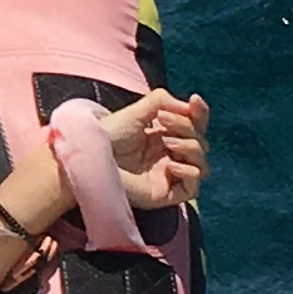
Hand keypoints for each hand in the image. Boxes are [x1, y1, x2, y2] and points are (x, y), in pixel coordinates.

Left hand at [103, 89, 208, 210]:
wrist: (91, 159)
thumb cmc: (107, 136)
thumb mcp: (136, 112)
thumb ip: (161, 101)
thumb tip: (188, 105)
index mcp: (165, 134)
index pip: (195, 124)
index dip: (199, 112)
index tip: (194, 100)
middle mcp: (170, 155)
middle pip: (200, 142)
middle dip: (186, 126)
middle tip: (162, 120)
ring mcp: (170, 175)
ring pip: (202, 163)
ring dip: (190, 147)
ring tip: (166, 141)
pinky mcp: (166, 193)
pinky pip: (193, 187)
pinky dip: (189, 172)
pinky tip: (171, 165)